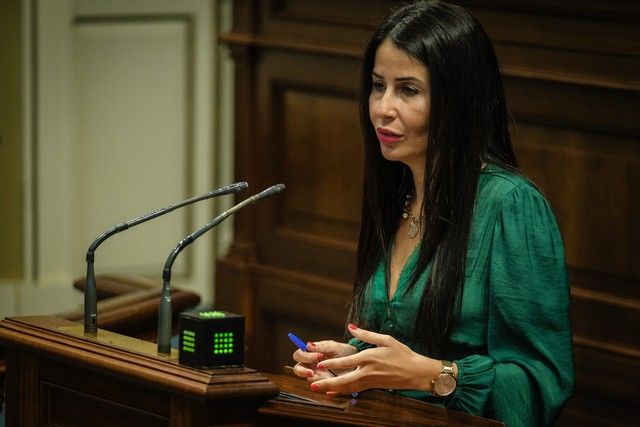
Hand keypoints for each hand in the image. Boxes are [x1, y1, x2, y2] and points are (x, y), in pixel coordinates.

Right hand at [292, 339, 356, 381]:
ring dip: (317, 378)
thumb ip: (322, 346)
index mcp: (311, 354)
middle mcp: (311, 365)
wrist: (357, 363)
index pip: (299, 355)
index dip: (305, 357)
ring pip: (309, 380)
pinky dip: (325, 385)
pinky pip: (320, 387)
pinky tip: (332, 383)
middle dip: (303, 371)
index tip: (318, 356)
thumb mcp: (334, 346)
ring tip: (328, 377)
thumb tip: (308, 344)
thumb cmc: (343, 352)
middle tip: (312, 372)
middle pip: (298, 369)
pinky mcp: (324, 384)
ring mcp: (317, 376)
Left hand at [309, 324, 441, 394]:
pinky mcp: (373, 386)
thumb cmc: (402, 354)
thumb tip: (351, 326)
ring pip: (348, 387)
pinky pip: (354, 390)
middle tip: (313, 385)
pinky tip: (334, 394)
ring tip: (318, 390)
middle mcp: (367, 371)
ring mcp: (370, 381)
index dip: (332, 363)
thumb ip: (366, 334)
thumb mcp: (385, 339)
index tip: (319, 363)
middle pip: (344, 379)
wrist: (416, 372)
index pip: (346, 361)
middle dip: (327, 383)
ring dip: (332, 389)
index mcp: (369, 357)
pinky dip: (343, 392)